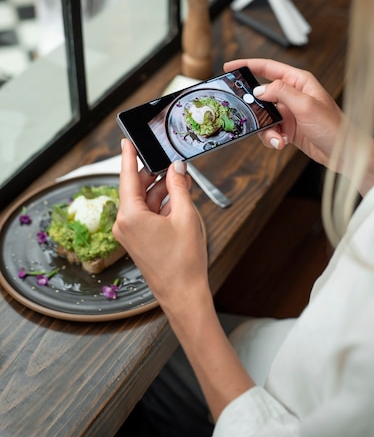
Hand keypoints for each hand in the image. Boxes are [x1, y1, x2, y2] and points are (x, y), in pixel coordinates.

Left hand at [112, 140, 208, 314]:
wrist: (183, 295)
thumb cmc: (183, 262)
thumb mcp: (185, 216)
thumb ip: (178, 187)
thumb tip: (176, 168)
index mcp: (130, 215)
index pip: (127, 176)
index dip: (129, 155)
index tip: (127, 140)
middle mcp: (124, 223)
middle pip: (136, 188)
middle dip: (155, 175)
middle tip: (171, 162)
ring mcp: (129, 233)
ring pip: (143, 201)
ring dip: (161, 191)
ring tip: (181, 181)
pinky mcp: (137, 240)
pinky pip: (146, 214)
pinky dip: (160, 205)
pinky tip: (177, 198)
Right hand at [224, 58, 343, 169]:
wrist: (345, 153)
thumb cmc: (334, 127)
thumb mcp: (306, 106)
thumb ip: (281, 93)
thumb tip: (260, 89)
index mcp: (299, 82)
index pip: (268, 67)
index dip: (247, 65)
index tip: (230, 67)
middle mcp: (293, 94)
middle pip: (262, 94)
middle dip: (254, 108)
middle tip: (247, 115)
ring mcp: (290, 112)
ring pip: (264, 116)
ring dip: (266, 129)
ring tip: (277, 138)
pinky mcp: (289, 127)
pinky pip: (270, 130)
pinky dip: (272, 138)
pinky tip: (282, 143)